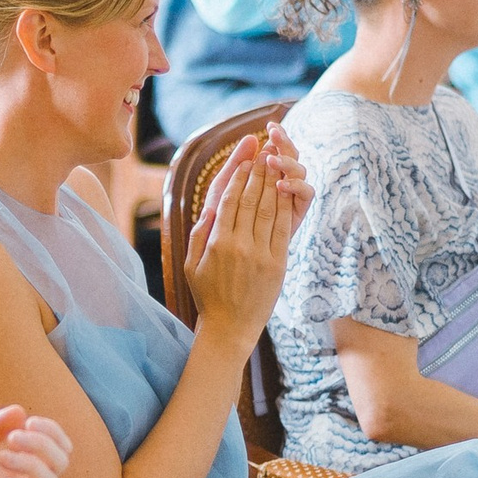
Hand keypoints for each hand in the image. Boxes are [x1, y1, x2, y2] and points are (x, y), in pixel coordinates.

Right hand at [181, 125, 311, 355]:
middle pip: (251, 199)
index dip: (238, 175)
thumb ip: (200, 234)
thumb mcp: (191, 265)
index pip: (229, 200)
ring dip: (273, 182)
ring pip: (268, 209)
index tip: (244, 159)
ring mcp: (260, 253)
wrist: (231, 327)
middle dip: (258, 171)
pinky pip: (282, 228)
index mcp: (216, 242)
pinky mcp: (277, 263)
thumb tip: (209, 206)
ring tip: (275, 163)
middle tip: (264, 150)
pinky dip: (285, 206)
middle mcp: (239, 245)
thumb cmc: (208, 295)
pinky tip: (286, 190)